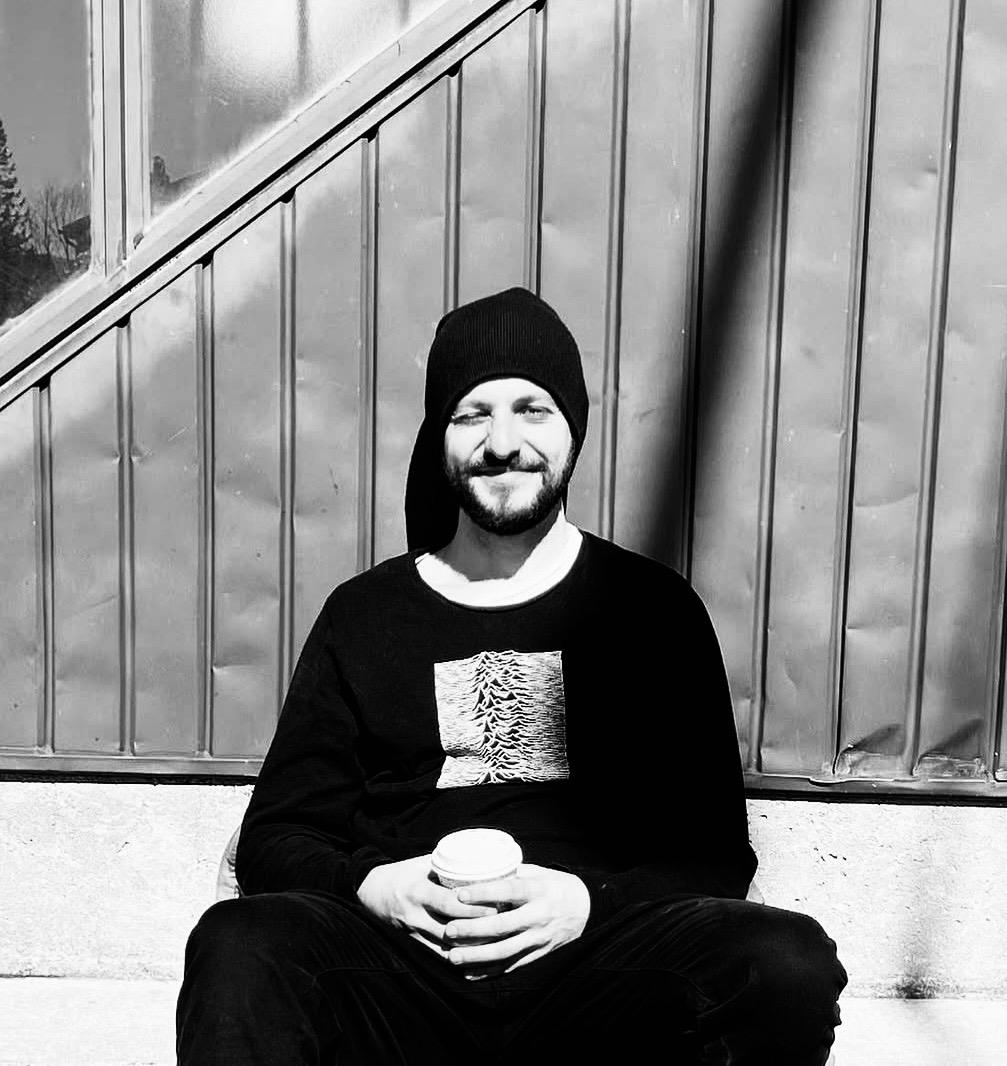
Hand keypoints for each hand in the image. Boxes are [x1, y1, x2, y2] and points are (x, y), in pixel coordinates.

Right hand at [356, 854, 495, 955]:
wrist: (370, 891)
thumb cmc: (403, 872)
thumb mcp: (423, 864)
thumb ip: (449, 865)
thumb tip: (482, 861)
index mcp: (418, 892)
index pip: (450, 904)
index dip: (474, 908)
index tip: (497, 906)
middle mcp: (415, 916)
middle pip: (452, 929)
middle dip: (478, 930)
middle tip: (503, 926)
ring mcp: (413, 933)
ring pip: (447, 948)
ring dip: (471, 948)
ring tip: (495, 944)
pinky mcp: (412, 944)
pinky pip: (438, 956)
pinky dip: (457, 957)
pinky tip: (476, 957)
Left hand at [443, 863, 590, 977]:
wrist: (586, 909)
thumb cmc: (555, 885)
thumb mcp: (538, 873)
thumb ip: (512, 874)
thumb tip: (479, 869)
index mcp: (538, 890)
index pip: (508, 890)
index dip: (483, 893)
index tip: (459, 894)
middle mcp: (538, 916)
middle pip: (502, 926)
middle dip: (473, 930)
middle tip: (449, 930)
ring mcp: (539, 938)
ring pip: (505, 951)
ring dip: (477, 956)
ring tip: (453, 957)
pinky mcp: (539, 954)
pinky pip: (512, 966)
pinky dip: (490, 972)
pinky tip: (469, 973)